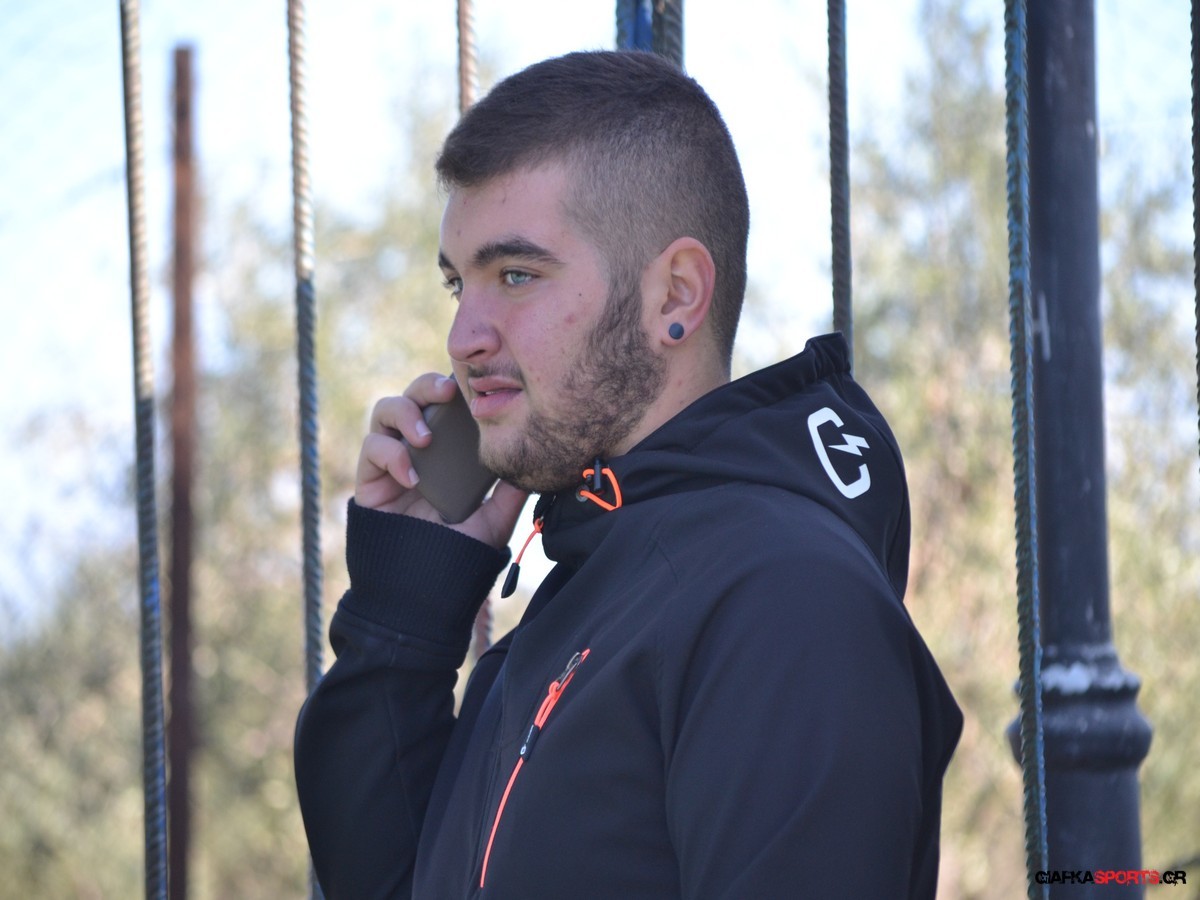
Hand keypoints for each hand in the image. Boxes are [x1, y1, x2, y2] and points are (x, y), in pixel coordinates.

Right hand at [355, 373, 527, 547]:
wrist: (424, 588)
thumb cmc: (461, 552)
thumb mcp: (495, 520)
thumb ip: (510, 491)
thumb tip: (531, 460)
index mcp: (450, 449)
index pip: (450, 405)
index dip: (457, 386)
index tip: (474, 382)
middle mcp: (420, 447)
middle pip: (416, 395)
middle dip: (429, 385)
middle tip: (448, 392)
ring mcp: (393, 459)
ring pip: (386, 410)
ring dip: (405, 413)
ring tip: (425, 438)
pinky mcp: (370, 477)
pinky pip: (372, 447)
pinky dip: (390, 455)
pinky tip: (411, 477)